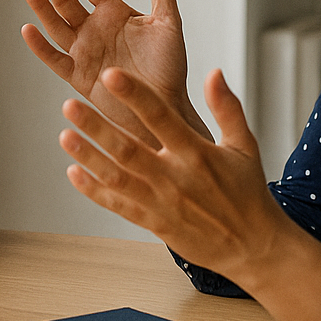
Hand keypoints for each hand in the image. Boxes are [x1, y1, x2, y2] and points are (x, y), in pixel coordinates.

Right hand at [21, 0, 207, 145]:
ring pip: (55, 24)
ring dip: (40, 6)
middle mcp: (93, 28)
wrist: (165, 108)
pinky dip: (40, 46)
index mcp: (113, 12)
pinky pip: (55, 59)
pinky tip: (28, 29)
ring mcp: (83, 51)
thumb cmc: (169, 67)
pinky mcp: (78, 76)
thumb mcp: (168, 22)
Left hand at [58, 67, 320, 320]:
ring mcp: (162, 202)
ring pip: (117, 177)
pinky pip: (119, 206)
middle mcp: (176, 177)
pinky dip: (95, 191)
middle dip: (96, 126)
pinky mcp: (155, 223)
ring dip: (89, 156)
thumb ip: (227, 108)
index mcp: (197, 152)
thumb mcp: (245, 146)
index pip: (160, 117)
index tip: (110, 76)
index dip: (134, 96)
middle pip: (128, 148)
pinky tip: (74, 173)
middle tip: (69, 105)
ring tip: (64, 136)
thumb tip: (214, 72)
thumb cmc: (248, 193)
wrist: (255, 247)